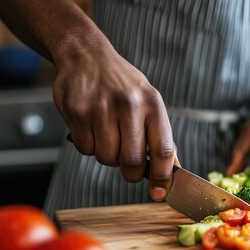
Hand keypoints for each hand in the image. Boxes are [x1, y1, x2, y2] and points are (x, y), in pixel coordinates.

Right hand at [53, 48, 174, 200]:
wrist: (86, 55)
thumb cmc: (122, 84)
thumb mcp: (148, 101)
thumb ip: (159, 134)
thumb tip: (172, 169)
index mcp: (152, 104)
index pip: (164, 150)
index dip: (163, 177)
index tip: (160, 194)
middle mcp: (129, 105)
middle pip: (132, 161)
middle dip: (131, 173)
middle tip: (128, 166)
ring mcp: (101, 108)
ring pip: (107, 158)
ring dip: (107, 156)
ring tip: (107, 135)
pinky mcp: (77, 111)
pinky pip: (85, 149)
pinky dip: (88, 147)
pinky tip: (91, 128)